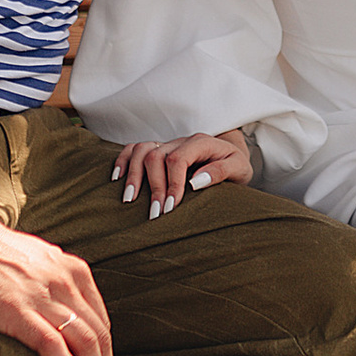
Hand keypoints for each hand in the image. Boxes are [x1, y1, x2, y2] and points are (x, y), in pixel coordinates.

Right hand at [0, 209, 114, 355]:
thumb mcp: (41, 260)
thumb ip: (58, 282)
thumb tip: (66, 309)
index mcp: (73, 271)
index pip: (101, 320)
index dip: (105, 352)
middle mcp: (65, 282)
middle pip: (98, 334)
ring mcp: (42, 296)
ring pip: (83, 341)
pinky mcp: (16, 310)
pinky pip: (52, 344)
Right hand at [110, 131, 253, 218]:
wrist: (232, 153)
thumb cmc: (236, 164)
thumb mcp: (239, 168)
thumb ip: (220, 172)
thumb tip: (195, 182)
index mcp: (201, 142)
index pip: (178, 160)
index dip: (172, 184)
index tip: (171, 208)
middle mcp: (180, 141)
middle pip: (156, 156)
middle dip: (154, 187)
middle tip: (155, 214)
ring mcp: (167, 144)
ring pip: (141, 150)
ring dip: (133, 175)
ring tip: (129, 201)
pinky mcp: (159, 150)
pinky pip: (134, 148)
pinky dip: (123, 160)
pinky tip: (117, 178)